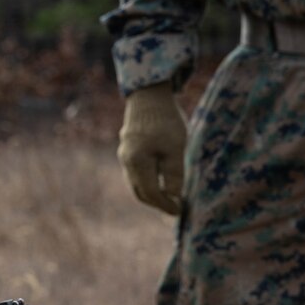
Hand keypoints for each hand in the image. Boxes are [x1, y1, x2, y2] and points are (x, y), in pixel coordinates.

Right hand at [117, 82, 186, 214]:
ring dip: (151, 193)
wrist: (149, 95)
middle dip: (157, 203)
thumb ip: (173, 175)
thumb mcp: (175, 148)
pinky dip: (147, 181)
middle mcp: (126, 160)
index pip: (150, 193)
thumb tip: (173, 197)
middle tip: (175, 207)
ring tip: (169, 196)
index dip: (165, 205)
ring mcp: (124, 154)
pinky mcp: (127, 147)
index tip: (180, 209)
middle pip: (140, 191)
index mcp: (137, 162)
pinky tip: (160, 180)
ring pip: (135, 183)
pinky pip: (135, 172)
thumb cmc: (165, 121)